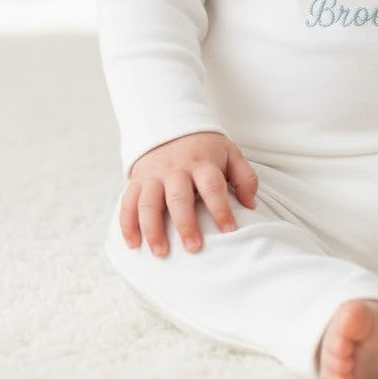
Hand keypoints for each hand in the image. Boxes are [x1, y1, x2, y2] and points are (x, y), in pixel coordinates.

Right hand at [119, 131, 259, 256]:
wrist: (171, 126)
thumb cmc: (206, 149)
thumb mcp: (230, 154)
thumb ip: (245, 178)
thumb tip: (250, 205)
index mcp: (202, 162)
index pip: (212, 186)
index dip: (221, 208)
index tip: (229, 230)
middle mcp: (176, 169)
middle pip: (179, 198)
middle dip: (185, 224)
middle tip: (194, 248)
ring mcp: (154, 175)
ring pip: (149, 203)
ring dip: (153, 229)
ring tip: (161, 252)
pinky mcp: (137, 181)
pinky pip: (127, 203)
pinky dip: (127, 225)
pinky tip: (133, 245)